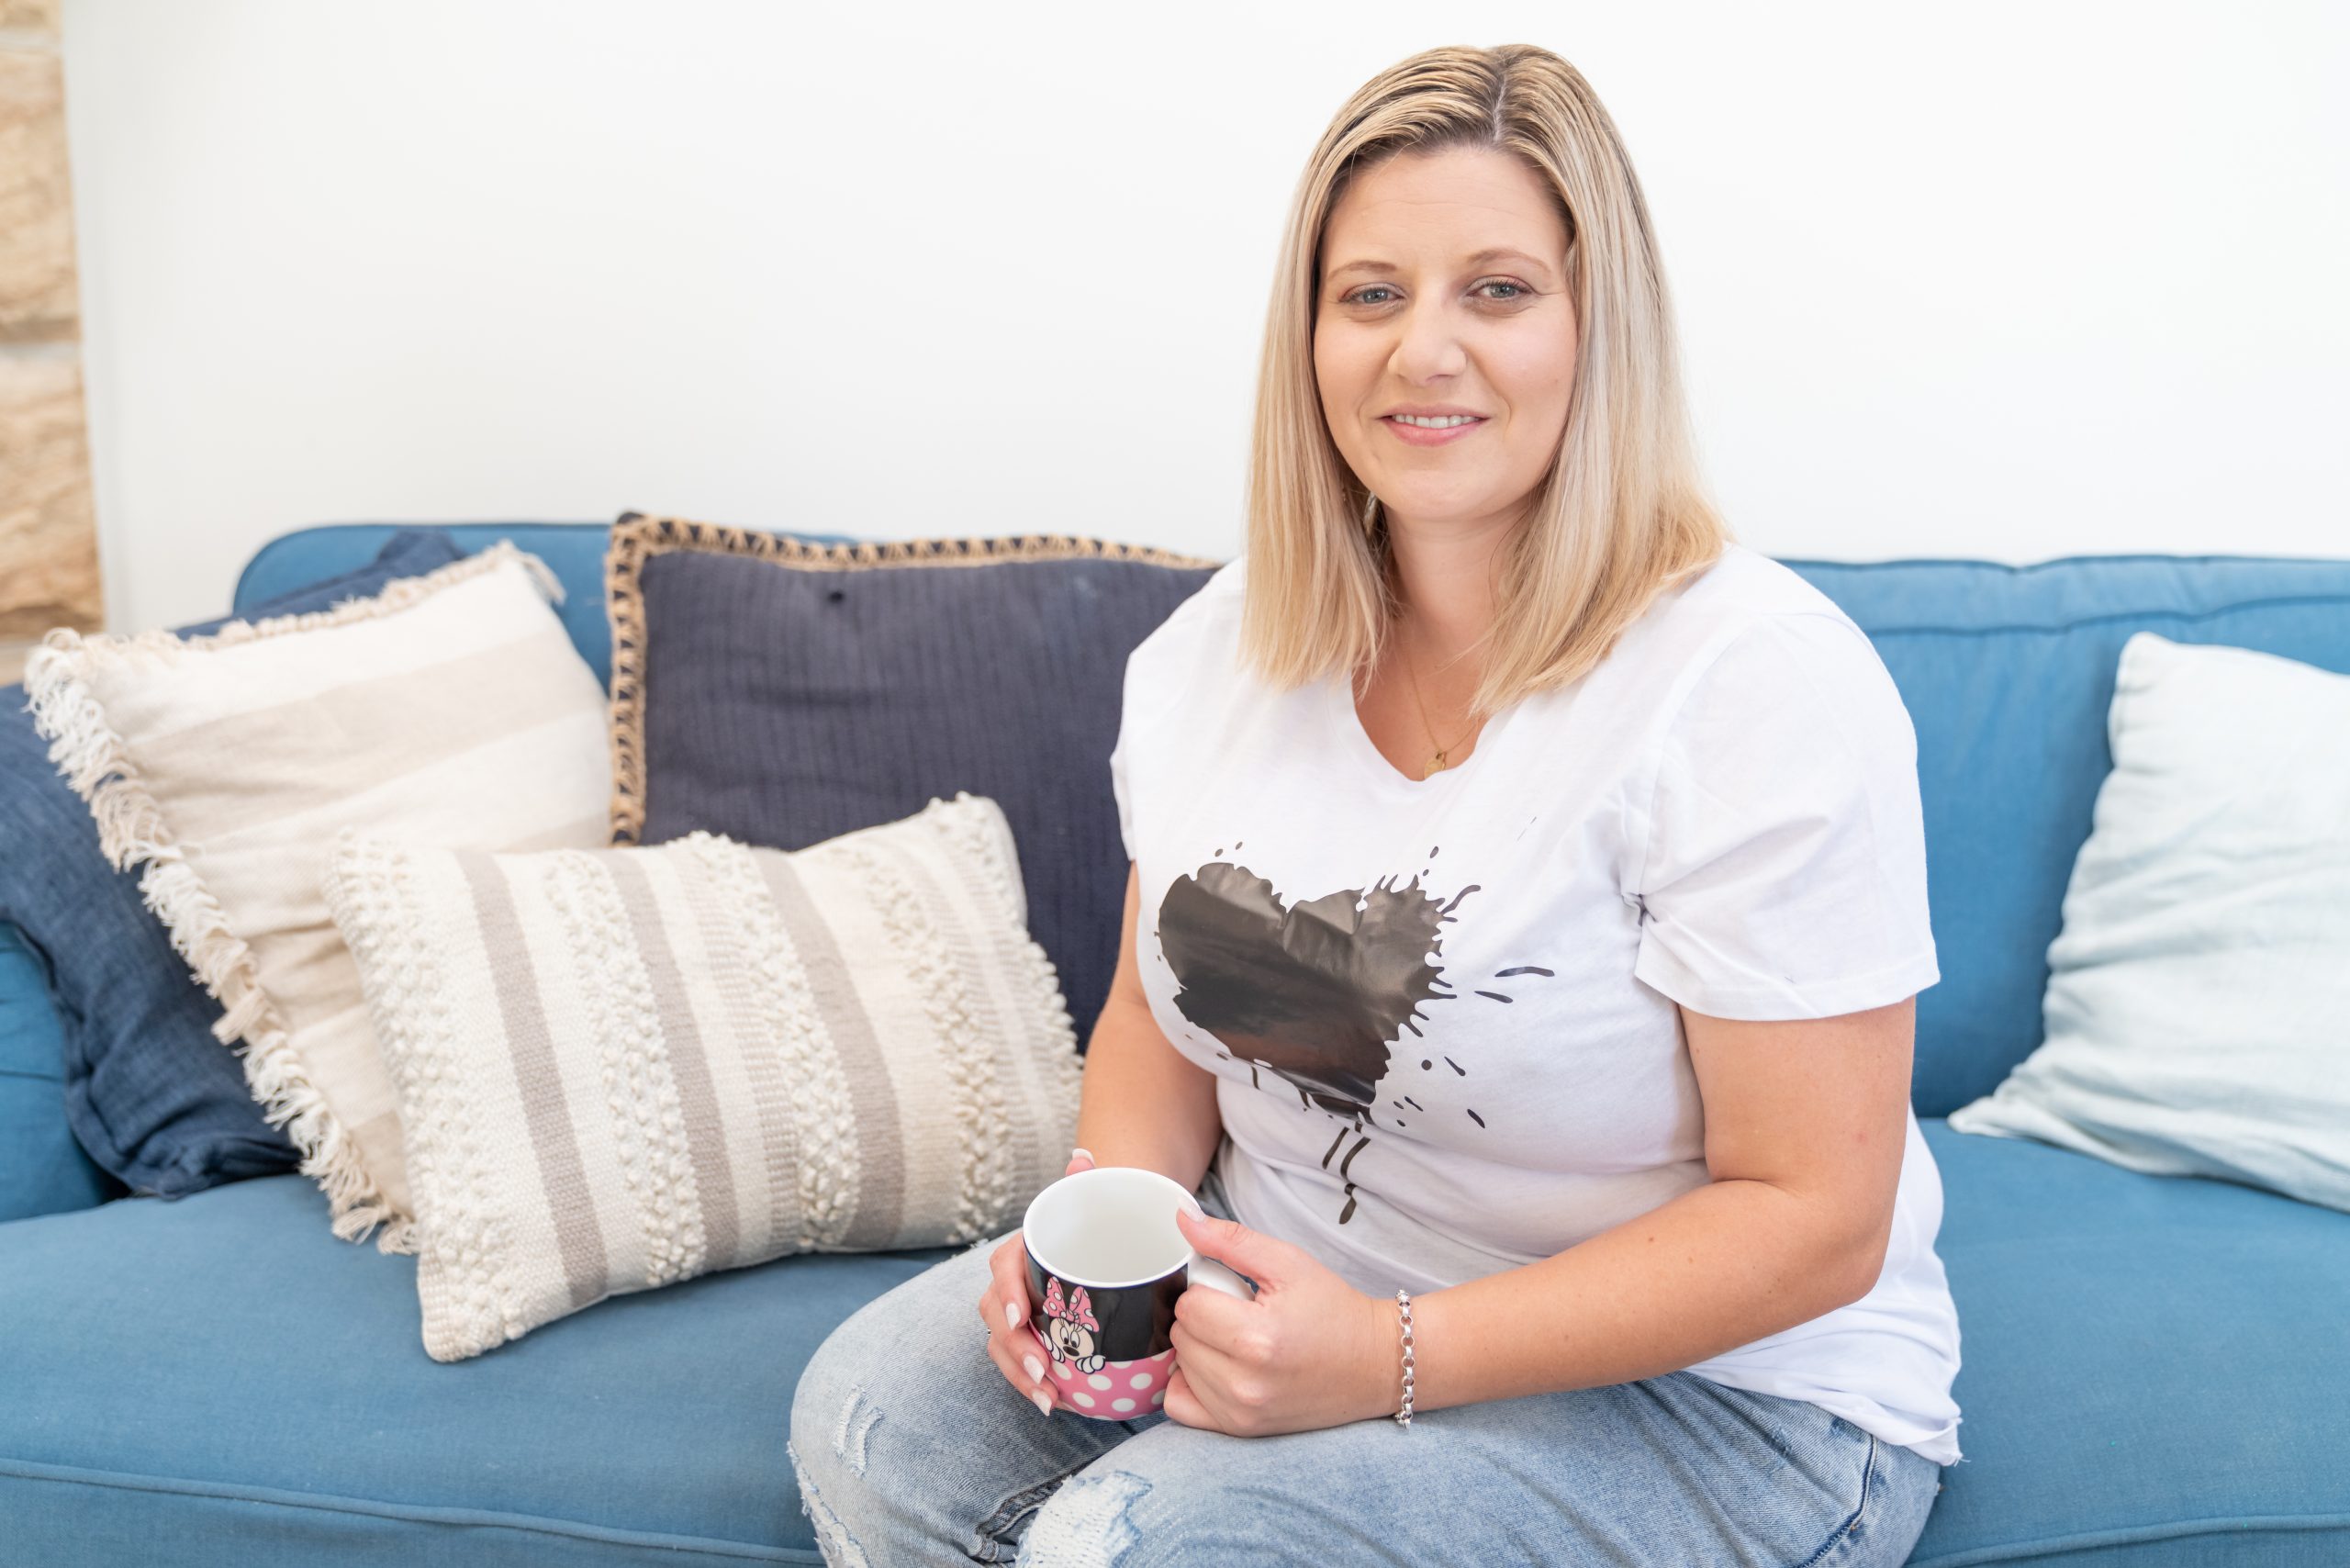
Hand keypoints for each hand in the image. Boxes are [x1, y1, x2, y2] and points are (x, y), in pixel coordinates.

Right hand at [978, 1147, 1096, 1416]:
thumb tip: (1083, 1158)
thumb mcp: (1084, 1202)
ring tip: (1049, 1399)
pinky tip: (1054, 1403)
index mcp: (1017, 1252)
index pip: (1002, 1273)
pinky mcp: (1028, 1339)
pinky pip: (1018, 1363)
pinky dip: (1031, 1384)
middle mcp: (1008, 1285)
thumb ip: (1082, 1181)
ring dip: (1021, 1376)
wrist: (1092, 1242)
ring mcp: (1015, 1316)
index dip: (1008, 1296)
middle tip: (1043, 1371)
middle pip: (997, 1320)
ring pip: (1003, 1347)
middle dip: (1015, 1350)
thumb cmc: (1085, 1224)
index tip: (1022, 1318)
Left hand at [1161, 1206, 1396, 1436]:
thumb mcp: (1288, 1262)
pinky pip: (1180, 1406)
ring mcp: (1241, 1413)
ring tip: (1238, 1340)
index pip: (1188, 1305)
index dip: (1206, 1289)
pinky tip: (1218, 1368)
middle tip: (1240, 1314)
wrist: (1374, 1363)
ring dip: (1198, 1349)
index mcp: (1256, 1338)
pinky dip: (1189, 1384)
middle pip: (1181, 1336)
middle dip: (1202, 1318)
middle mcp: (1245, 1383)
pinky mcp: (1240, 1431)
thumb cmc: (1333, 1309)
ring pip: (1179, 1367)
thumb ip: (1230, 1240)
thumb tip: (1182, 1219)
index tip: (1235, 1291)